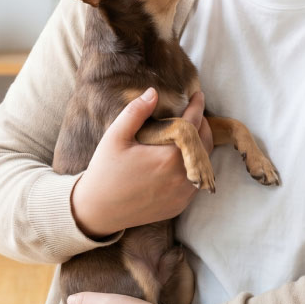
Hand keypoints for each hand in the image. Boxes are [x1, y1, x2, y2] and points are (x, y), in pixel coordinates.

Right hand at [71, 88, 214, 236]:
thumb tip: (153, 92)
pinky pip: (195, 181)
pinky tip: (182, 158)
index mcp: (169, 157)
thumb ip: (136, 112)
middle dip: (203, 126)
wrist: (98, 211)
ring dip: (200, 147)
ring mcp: (183, 194)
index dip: (197, 106)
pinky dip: (194, 167)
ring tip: (190, 133)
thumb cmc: (105, 171)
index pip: (193, 124)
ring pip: (204, 164)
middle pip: (205, 144)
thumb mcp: (115, 137)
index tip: (198, 94)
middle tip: (195, 113)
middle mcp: (182, 177)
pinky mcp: (179, 206)